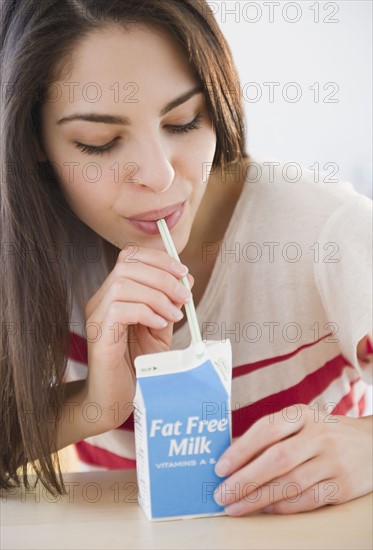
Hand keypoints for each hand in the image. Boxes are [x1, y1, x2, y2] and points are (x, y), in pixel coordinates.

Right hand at [84, 245, 193, 429]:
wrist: (115, 398)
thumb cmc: (137, 365)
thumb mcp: (160, 328)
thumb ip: (170, 303)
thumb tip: (186, 279)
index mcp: (114, 293)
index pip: (129, 256)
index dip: (158, 258)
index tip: (183, 273)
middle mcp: (100, 299)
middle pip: (127, 264)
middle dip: (163, 276)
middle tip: (185, 296)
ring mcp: (96, 315)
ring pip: (123, 283)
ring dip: (157, 295)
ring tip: (174, 315)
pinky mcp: (99, 333)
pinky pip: (120, 308)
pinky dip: (146, 312)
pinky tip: (161, 324)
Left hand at [214, 404, 372, 514]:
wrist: (371, 444)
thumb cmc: (322, 433)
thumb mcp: (301, 423)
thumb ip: (272, 436)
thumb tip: (232, 460)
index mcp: (302, 414)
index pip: (266, 429)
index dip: (240, 449)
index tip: (219, 468)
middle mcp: (318, 435)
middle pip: (277, 459)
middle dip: (245, 480)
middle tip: (222, 494)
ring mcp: (332, 461)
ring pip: (291, 483)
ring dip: (258, 498)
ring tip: (236, 507)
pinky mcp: (343, 485)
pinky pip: (308, 499)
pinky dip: (283, 506)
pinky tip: (265, 508)